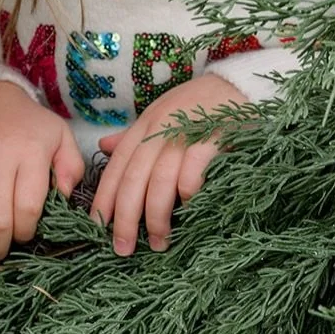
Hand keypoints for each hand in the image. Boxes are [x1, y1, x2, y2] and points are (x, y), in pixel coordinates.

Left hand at [90, 74, 245, 256]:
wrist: (237, 85)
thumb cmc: (196, 107)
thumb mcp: (161, 116)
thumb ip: (135, 136)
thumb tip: (103, 148)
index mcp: (145, 126)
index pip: (117, 165)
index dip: (105, 197)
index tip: (97, 227)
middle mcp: (160, 128)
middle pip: (134, 177)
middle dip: (126, 217)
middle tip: (123, 249)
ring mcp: (186, 131)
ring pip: (161, 179)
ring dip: (157, 215)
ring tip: (159, 243)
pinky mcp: (213, 136)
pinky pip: (194, 169)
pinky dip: (187, 192)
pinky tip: (188, 210)